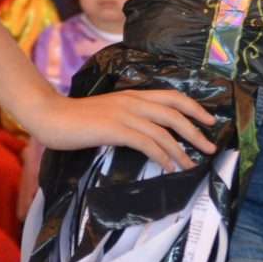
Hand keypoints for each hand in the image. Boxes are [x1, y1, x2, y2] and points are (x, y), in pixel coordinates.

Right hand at [23, 88, 217, 172]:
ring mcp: (125, 114)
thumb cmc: (78, 118)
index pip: (173, 97)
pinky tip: (169, 166)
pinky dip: (162, 155)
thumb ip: (130, 116)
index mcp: (134, 94)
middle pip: (175, 114)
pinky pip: (146, 143)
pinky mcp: (115, 129)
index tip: (210, 121)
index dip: (194, 108)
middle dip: (196, 131)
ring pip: (163, 131)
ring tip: (192, 164)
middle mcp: (134, 101)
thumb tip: (150, 133)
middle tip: (211, 147)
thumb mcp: (110, 111)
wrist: (51, 116)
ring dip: (181, 150)